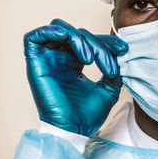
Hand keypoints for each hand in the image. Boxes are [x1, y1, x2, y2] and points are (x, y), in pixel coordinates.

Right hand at [24, 19, 127, 136]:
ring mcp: (48, 59)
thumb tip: (121, 54)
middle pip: (78, 33)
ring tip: (89, 59)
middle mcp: (61, 58)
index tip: (124, 50)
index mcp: (75, 62)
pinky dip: (49, 31)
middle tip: (108, 66)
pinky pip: (33, 37)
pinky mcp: (35, 63)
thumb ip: (113, 70)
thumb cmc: (88, 114)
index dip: (107, 41)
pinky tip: (65, 37)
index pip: (90, 41)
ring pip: (59, 29)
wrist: (75, 130)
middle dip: (97, 44)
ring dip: (78, 37)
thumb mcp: (109, 88)